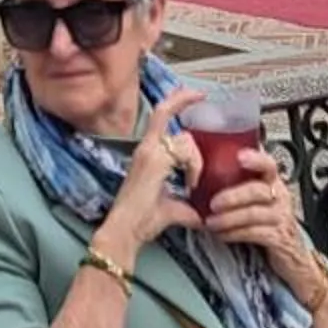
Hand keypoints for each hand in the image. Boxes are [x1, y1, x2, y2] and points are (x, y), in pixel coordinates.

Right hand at [96, 87, 208, 259]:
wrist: (125, 232)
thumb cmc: (141, 221)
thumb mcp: (172, 208)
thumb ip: (188, 207)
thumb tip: (203, 216)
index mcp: (147, 152)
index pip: (162, 114)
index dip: (180, 100)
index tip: (199, 94)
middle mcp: (146, 148)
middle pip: (175, 123)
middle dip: (192, 137)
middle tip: (199, 146)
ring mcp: (149, 153)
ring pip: (184, 140)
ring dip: (195, 162)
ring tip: (193, 185)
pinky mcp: (153, 162)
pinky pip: (182, 151)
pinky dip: (193, 167)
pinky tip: (191, 185)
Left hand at [197, 146, 309, 277]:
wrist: (293, 255)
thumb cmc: (271, 223)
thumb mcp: (261, 200)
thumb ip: (243, 185)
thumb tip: (209, 173)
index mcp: (274, 183)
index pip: (269, 164)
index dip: (256, 159)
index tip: (239, 156)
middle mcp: (280, 197)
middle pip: (257, 190)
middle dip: (232, 196)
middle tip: (213, 203)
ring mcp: (280, 218)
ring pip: (253, 213)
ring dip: (228, 218)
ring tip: (211, 222)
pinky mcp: (278, 238)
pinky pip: (254, 233)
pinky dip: (234, 234)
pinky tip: (222, 235)